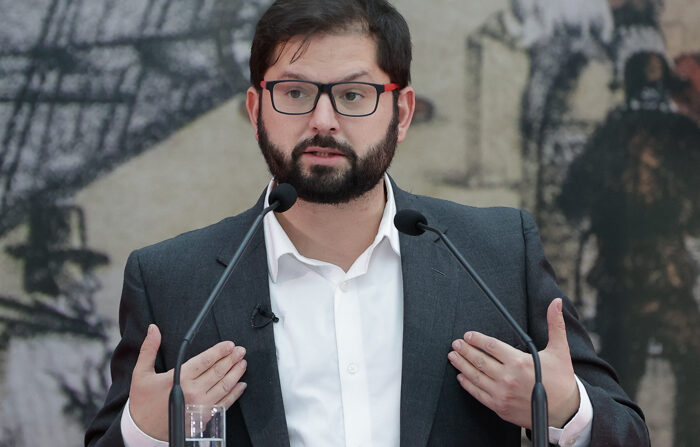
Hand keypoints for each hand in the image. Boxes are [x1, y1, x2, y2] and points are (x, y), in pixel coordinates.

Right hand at [129, 324, 247, 439]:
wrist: (142, 432)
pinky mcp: (204, 417)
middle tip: (241, 351)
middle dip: (232, 359)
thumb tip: (153, 329)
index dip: (220, 351)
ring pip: (224, 386)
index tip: (230, 345)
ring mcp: (200, 405)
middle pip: (218, 371)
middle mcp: (193, 391)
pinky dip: (235, 393)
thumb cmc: (142, 403)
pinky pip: (225, 403)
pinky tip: (241, 385)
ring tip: (243, 363)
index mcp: (179, 378)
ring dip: (236, 373)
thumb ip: (149, 349)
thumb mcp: (141, 373)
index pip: (205, 360)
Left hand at [447, 298, 579, 427]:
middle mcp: (508, 377)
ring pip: (475, 376)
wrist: (564, 412)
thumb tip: (555, 302)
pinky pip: (478, 394)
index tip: (468, 335)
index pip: (492, 346)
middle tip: (455, 343)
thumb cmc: (561, 380)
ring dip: (461, 365)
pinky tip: (461, 377)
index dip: (477, 339)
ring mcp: (502, 393)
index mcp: (519, 362)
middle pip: (480, 360)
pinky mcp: (500, 407)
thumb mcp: (560, 350)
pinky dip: (467, 384)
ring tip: (453, 356)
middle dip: (465, 350)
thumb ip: (555, 324)